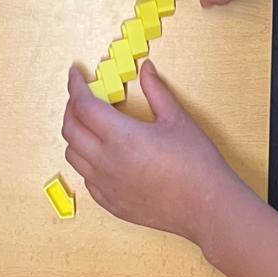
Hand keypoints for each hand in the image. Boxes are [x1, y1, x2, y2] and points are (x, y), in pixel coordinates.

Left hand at [61, 61, 240, 242]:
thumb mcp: (176, 118)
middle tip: (82, 95)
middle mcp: (107, 163)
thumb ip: (155, 90)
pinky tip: (101, 153)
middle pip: (70, 129)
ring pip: (73, 155)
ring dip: (75, 134)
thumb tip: (146, 69)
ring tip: (90, 122)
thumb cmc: (196, 163)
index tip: (75, 74)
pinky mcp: (112, 204)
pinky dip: (86, 160)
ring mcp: (107, 186)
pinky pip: (86, 178)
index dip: (75, 86)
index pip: (83, 106)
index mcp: (121, 138)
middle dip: (71, 107)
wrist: (207, 207)